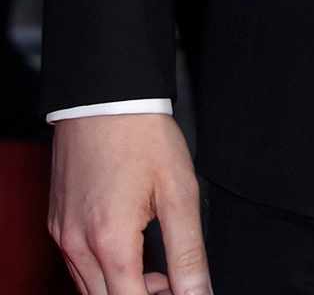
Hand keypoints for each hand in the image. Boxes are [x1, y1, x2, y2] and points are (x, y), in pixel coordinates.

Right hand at [50, 114, 208, 294]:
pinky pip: (78, 266)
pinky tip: (129, 249)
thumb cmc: (143, 136)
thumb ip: (188, 252)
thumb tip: (198, 292)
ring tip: (156, 266)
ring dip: (123, 286)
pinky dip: (103, 270)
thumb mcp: (180, 192)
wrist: (105, 97)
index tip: (180, 291)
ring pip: (90, 288)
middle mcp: (78, 245)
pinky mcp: (57, 224)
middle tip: (173, 281)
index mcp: (110, 241)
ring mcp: (63, 235)